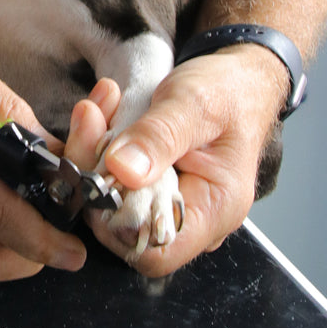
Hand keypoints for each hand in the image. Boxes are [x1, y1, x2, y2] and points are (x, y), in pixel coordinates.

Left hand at [65, 48, 285, 276]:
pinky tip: (103, 108)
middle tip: (90, 115)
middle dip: (94, 168)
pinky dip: (100, 143)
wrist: (236, 76)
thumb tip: (121, 170)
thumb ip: (160, 137)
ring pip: (112, 197)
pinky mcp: (150, 182)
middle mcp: (191, 217)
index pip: (154, 251)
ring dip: (93, 149)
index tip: (97, 165)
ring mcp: (168, 201)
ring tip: (97, 104)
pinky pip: (114, 177)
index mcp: (215, 210)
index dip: (115, 220)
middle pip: (124, 223)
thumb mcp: (195, 104)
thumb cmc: (229, 91)